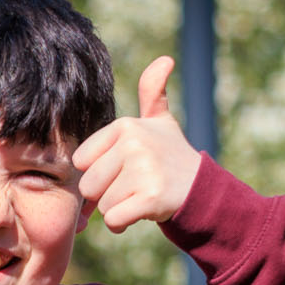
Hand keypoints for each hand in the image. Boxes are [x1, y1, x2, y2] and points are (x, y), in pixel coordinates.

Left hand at [73, 55, 203, 233]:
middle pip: (89, 185)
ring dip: (118, 208)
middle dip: (107, 193)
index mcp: (126, 125)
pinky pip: (113, 220)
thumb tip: (165, 60)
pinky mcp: (149, 197)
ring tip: (141, 196)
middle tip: (133, 186)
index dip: (99, 171)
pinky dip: (123, 224)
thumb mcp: (161, 122)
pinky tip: (141, 212)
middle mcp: (134, 143)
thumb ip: (152, 92)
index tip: (124, 168)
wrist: (201, 190)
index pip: (82, 161)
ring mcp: (143, 170)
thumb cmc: (171, 157)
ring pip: (102, 204)